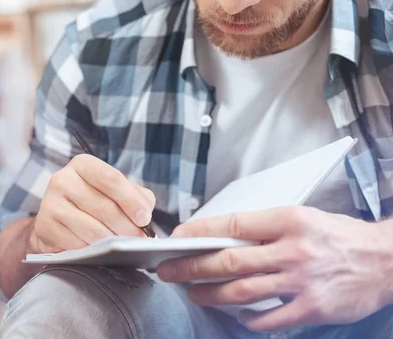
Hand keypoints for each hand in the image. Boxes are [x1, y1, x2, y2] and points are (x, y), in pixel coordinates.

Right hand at [28, 154, 154, 254]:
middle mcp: (63, 179)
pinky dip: (93, 251)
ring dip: (113, 242)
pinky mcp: (44, 226)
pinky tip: (100, 251)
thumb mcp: (117, 191)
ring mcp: (50, 203)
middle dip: (127, 227)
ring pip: (92, 229)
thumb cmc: (93, 202)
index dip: (131, 201)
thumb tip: (145, 213)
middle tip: (138, 239)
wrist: (58, 220)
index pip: (111, 179)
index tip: (144, 219)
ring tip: (124, 247)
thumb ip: (136, 196)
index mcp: (83, 164)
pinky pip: (77, 244)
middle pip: (104, 207)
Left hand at [157, 206, 391, 331]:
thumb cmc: (337, 236)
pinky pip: (269, 319)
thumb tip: (220, 237)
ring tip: (192, 292)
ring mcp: (301, 281)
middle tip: (168, 270)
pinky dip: (247, 319)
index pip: (233, 224)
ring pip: (241, 291)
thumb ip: (264, 229)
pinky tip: (235, 315)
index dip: (200, 232)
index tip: (178, 238)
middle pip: (228, 260)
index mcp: (288, 220)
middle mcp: (292, 249)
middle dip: (191, 267)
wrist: (385, 260)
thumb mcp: (302, 218)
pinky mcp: (312, 308)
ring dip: (209, 294)